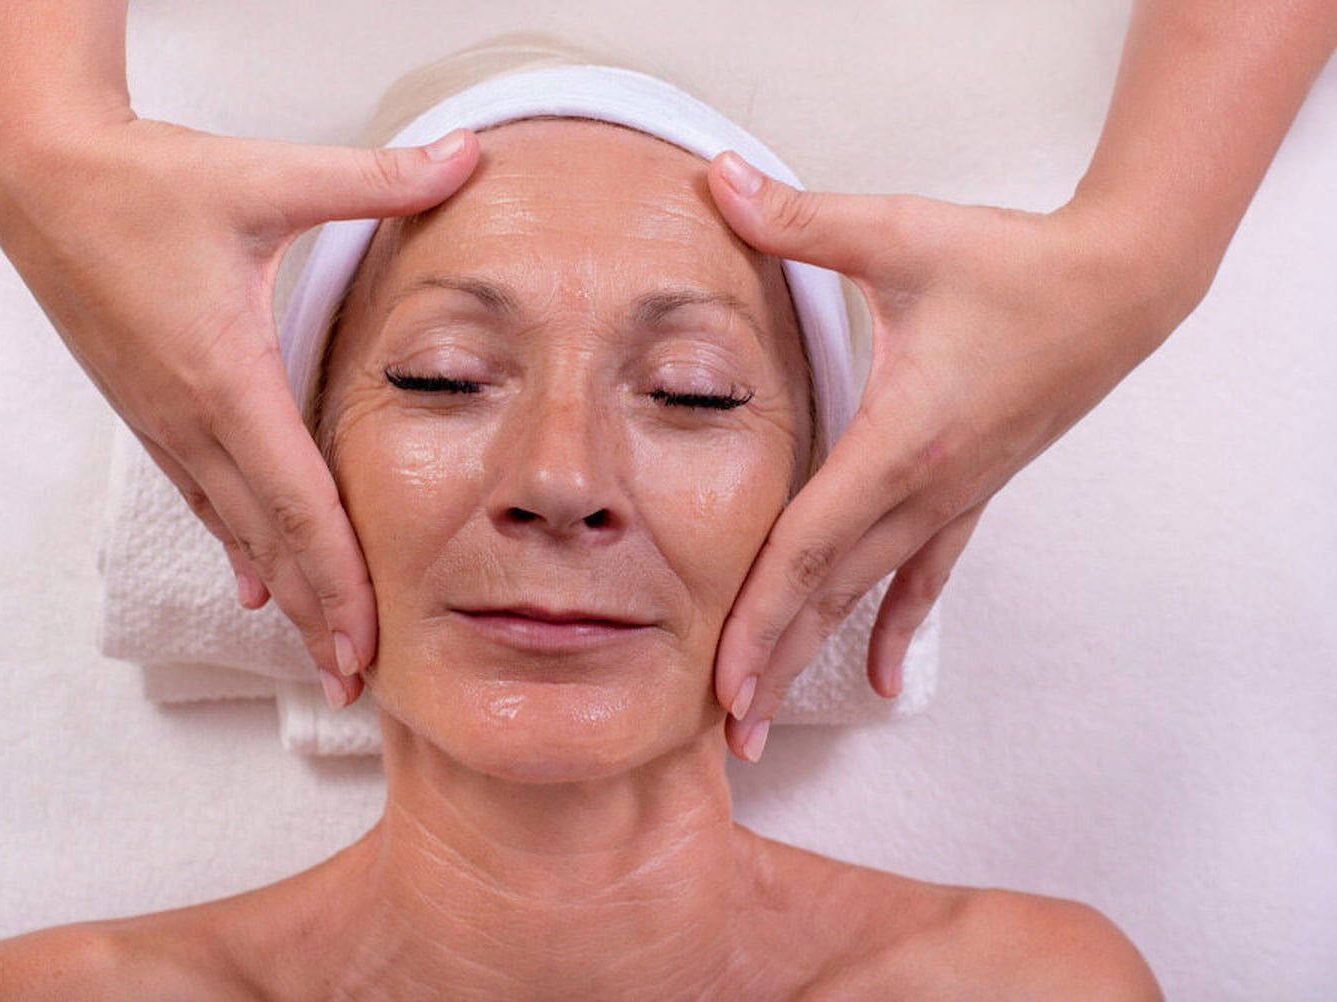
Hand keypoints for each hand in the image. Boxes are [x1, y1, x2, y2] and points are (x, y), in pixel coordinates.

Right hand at [0, 112, 479, 706]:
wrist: (40, 180)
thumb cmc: (147, 180)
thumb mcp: (268, 175)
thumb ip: (376, 178)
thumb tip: (467, 157)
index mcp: (227, 378)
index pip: (297, 504)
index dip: (338, 579)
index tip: (369, 643)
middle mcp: (194, 420)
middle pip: (269, 541)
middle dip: (317, 616)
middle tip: (358, 686)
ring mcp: (168, 424)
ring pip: (236, 530)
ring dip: (283, 594)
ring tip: (321, 654)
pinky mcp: (154, 412)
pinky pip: (205, 499)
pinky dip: (240, 547)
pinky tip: (254, 586)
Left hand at [705, 151, 1203, 761]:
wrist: (1115, 286)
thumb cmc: (1009, 263)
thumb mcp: (896, 234)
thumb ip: (798, 218)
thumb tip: (715, 177)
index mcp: (897, 442)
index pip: (809, 547)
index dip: (759, 616)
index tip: (722, 681)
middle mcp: (922, 489)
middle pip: (829, 594)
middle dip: (772, 665)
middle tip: (725, 739)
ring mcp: (950, 500)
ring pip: (866, 594)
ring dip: (812, 657)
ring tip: (765, 724)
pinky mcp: (968, 493)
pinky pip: (923, 575)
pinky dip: (892, 626)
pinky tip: (878, 680)